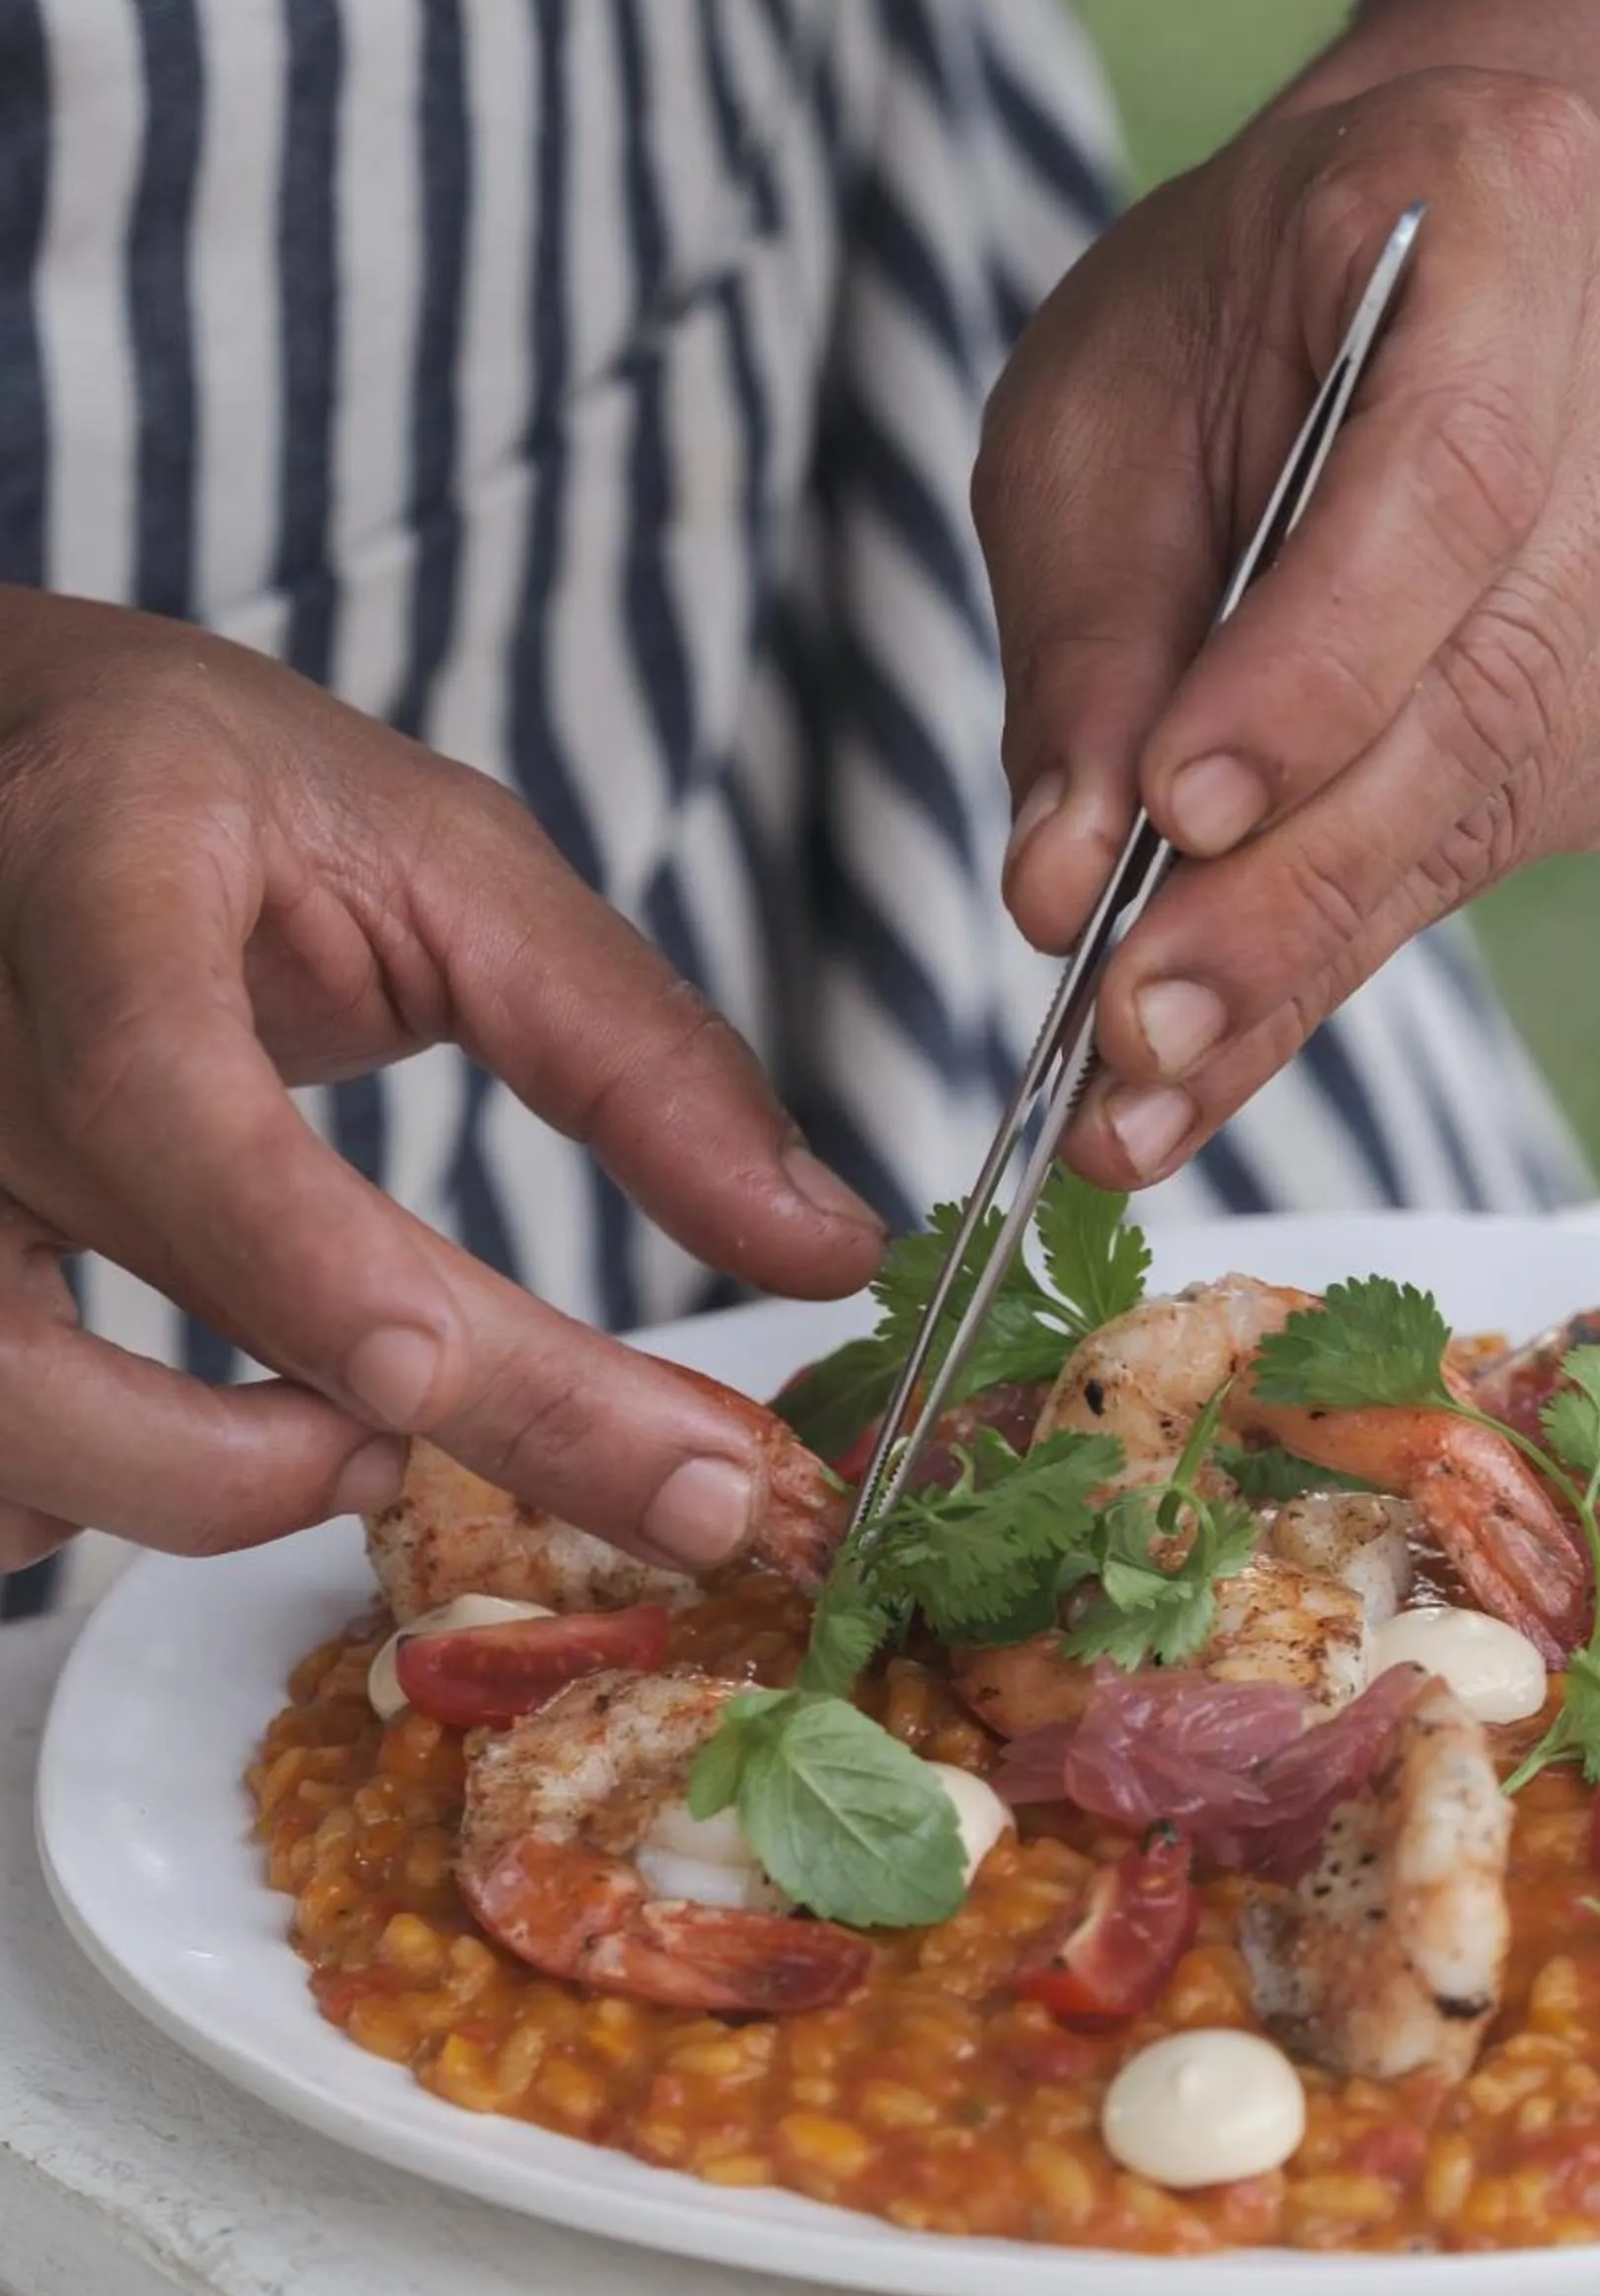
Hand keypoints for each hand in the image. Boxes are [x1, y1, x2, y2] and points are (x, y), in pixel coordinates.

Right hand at [0, 599, 883, 1572]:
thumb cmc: (209, 798)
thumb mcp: (438, 854)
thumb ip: (627, 1046)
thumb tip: (822, 1245)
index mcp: (98, 874)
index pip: (156, 1084)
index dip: (283, 1245)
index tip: (427, 1377)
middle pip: (136, 1291)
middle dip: (405, 1434)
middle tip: (665, 1483)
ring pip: (5, 1421)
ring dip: (210, 1490)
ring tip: (374, 1440)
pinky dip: (102, 1497)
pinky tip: (218, 1435)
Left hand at [976, 68, 1599, 1185]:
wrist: (1416, 255)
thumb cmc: (1235, 307)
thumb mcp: (1098, 410)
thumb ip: (1082, 638)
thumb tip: (1064, 885)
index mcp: (1510, 205)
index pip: (1445, 480)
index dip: (1315, 670)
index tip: (1176, 815)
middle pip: (1497, 675)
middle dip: (1295, 883)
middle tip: (1134, 1032)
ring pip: (1511, 787)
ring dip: (1316, 950)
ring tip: (1150, 1081)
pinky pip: (1517, 827)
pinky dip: (1362, 931)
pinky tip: (1241, 1012)